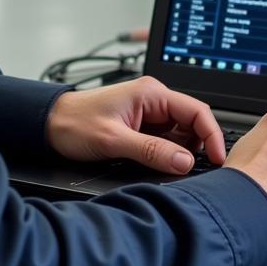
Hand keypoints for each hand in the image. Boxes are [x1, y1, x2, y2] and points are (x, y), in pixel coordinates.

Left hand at [45, 77, 226, 174]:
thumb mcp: (114, 140)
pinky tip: (163, 166)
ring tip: (173, 170)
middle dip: (197, 147)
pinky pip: (166, 140)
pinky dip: (169, 154)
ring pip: (180, 134)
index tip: (218, 159)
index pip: (196, 110)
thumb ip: (151, 150)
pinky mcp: (141, 126)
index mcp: (151, 93)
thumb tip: (185, 162)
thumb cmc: (74, 123)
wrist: (47, 123)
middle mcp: (153, 100)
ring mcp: (148, 113)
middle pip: (192, 123)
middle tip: (196, 172)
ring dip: (181, 153)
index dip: (212, 135)